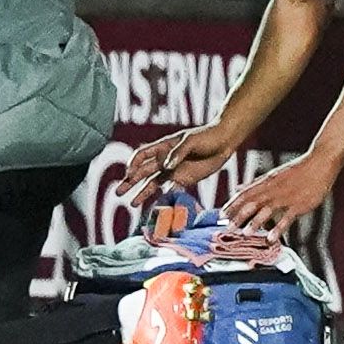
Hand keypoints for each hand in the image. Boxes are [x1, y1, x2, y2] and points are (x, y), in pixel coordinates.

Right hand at [117, 123, 247, 204]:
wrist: (224, 142)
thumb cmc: (206, 136)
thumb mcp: (191, 141)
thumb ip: (178, 153)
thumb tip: (166, 166)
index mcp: (163, 147)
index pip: (142, 155)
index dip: (133, 164)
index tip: (128, 174)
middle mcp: (165, 160)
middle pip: (143, 172)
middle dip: (130, 181)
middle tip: (118, 192)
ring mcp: (173, 170)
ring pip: (153, 183)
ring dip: (142, 192)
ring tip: (132, 203)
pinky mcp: (184, 179)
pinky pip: (170, 189)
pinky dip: (162, 197)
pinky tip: (155, 206)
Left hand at [222, 153, 340, 233]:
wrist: (320, 163)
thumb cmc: (298, 170)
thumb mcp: (273, 174)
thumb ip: (255, 184)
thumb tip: (238, 188)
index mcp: (266, 182)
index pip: (245, 194)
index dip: (233, 204)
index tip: (222, 215)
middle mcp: (273, 189)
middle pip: (252, 203)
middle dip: (239, 216)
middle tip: (228, 228)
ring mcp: (286, 197)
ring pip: (267, 210)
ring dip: (255, 222)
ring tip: (245, 234)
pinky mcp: (299, 205)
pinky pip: (286, 218)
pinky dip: (278, 228)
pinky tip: (271, 238)